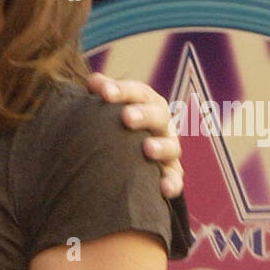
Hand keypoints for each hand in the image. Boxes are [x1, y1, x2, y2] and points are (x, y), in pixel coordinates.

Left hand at [86, 71, 183, 199]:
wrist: (133, 151)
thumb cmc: (116, 124)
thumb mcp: (110, 107)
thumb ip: (104, 93)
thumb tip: (93, 81)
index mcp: (146, 103)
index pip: (137, 92)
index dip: (122, 91)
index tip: (103, 92)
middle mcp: (162, 123)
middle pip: (157, 115)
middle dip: (143, 115)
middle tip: (126, 117)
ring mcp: (169, 148)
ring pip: (171, 146)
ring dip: (161, 147)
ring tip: (147, 149)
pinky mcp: (171, 172)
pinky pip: (175, 178)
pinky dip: (172, 183)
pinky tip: (163, 189)